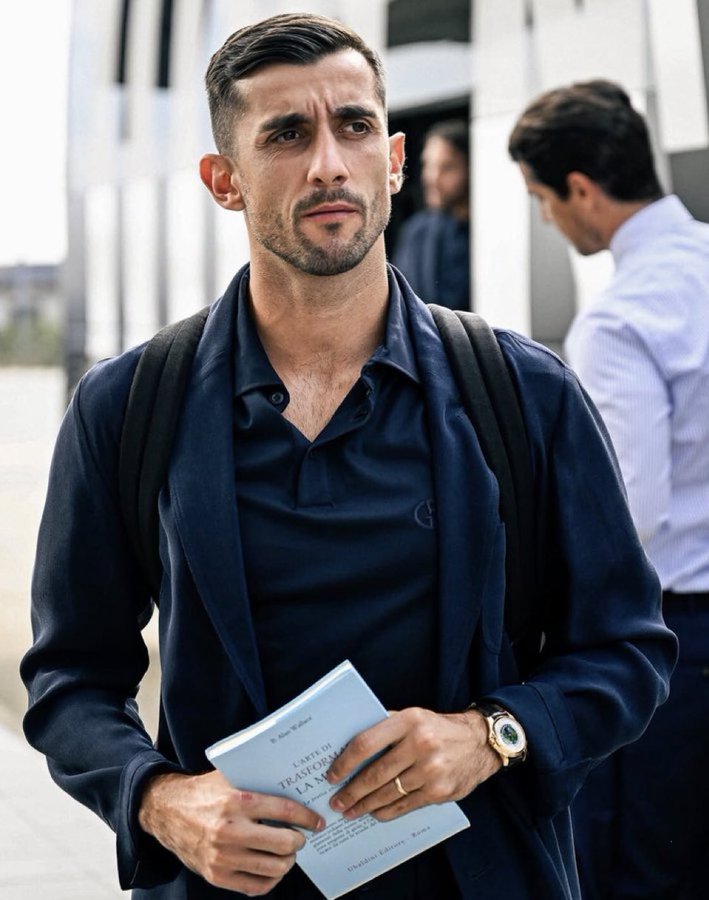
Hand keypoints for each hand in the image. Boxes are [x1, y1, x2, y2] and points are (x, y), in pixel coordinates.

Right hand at [138, 769, 323, 895]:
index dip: (306, 817)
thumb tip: (293, 784)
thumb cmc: (203, 792)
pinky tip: (272, 868)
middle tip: (301, 837)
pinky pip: (255, 886)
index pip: (285, 810)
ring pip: (273, 868)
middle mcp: (231, 830)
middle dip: (299, 841)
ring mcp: (223, 857)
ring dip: (287, 861)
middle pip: (283, 844)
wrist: (167, 812)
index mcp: (237, 801)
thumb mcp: (230, 777)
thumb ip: (257, 781)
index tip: (316, 821)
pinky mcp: (217, 875)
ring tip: (287, 852)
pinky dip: (270, 880)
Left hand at [326, 708, 500, 821]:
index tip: (331, 775)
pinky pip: (405, 805)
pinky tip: (374, 813)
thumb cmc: (438, 728)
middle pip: (375, 774)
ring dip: (365, 805)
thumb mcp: (413, 716)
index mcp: (408, 720)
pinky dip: (386, 811)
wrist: (480, 742)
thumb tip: (349, 745)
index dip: (345, 762)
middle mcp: (420, 744)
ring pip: (388, 793)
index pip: (366, 743)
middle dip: (351, 791)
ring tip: (350, 811)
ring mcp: (431, 770)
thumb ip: (385, 726)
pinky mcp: (439, 791)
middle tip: (336, 802)